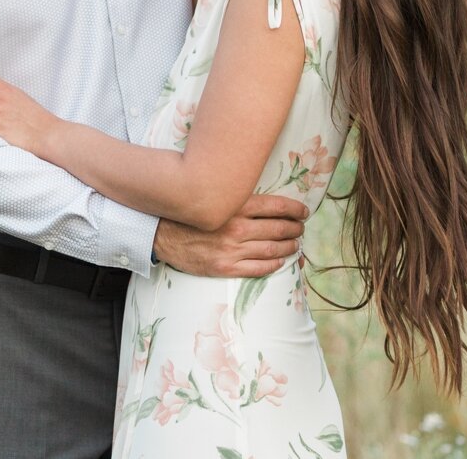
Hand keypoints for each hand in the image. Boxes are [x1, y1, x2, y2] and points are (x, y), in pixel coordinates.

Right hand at [153, 194, 307, 276]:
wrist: (163, 234)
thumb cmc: (191, 213)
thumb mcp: (217, 198)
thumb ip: (241, 199)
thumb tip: (267, 200)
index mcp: (236, 207)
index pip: (276, 207)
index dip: (294, 209)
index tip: (303, 211)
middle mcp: (237, 228)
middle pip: (278, 228)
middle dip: (294, 228)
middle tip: (301, 228)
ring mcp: (232, 250)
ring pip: (272, 249)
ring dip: (289, 246)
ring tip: (295, 244)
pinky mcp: (226, 267)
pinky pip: (258, 268)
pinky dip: (274, 264)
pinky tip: (280, 260)